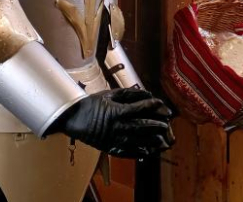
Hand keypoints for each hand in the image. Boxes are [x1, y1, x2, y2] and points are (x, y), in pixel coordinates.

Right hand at [56, 88, 174, 157]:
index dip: (154, 106)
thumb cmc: (92, 104)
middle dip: (156, 125)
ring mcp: (113, 138)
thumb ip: (130, 93)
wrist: (72, 118)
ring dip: (151, 141)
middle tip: (167, 125)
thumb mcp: (110, 94)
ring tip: (162, 141)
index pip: (141, 108)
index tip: (162, 104)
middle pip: (142, 126)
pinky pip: (125, 152)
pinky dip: (137, 152)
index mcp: (117, 111)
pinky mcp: (108, 147)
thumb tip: (147, 93)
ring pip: (137, 140)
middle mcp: (117, 126)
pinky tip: (147, 152)